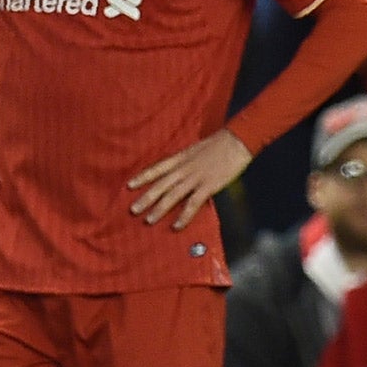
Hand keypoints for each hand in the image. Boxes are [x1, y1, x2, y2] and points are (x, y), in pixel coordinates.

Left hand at [128, 129, 252, 229]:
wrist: (237, 141)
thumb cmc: (221, 143)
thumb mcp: (198, 148)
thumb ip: (188, 159)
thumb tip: (183, 168)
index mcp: (181, 157)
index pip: (157, 168)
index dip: (142, 177)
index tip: (130, 185)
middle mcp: (184, 168)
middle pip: (160, 185)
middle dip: (146, 198)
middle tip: (133, 210)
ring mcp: (195, 178)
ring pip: (172, 196)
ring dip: (159, 209)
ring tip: (149, 220)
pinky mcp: (208, 186)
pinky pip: (192, 204)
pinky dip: (183, 216)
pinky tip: (177, 225)